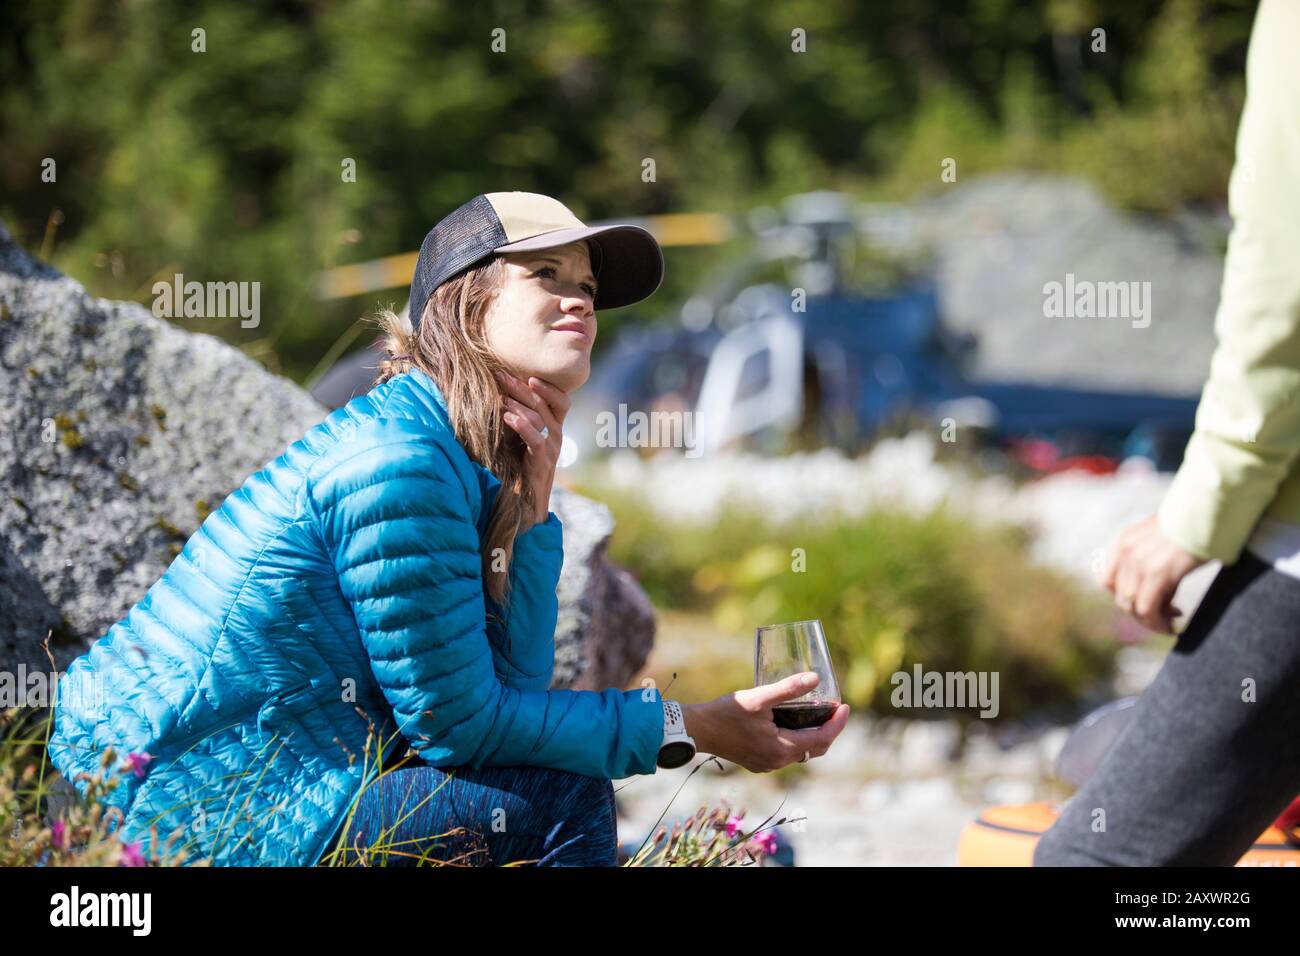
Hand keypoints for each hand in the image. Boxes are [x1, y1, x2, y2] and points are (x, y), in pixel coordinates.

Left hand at [496, 369, 569, 528]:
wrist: (525, 503)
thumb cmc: (518, 466)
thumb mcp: (518, 438)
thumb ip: (517, 417)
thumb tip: (499, 392)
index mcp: (555, 426)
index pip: (561, 399)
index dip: (548, 386)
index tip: (526, 374)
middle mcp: (558, 435)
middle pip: (545, 403)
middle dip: (521, 387)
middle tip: (500, 375)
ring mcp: (552, 449)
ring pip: (540, 418)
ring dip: (518, 404)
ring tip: (500, 396)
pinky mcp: (542, 462)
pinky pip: (536, 439)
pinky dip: (521, 425)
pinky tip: (506, 417)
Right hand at [683, 672, 849, 772]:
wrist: (698, 730)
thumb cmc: (726, 712)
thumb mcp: (759, 697)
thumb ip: (788, 689)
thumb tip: (815, 678)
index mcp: (781, 748)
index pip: (822, 739)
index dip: (837, 724)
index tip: (845, 706)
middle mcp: (777, 761)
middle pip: (814, 749)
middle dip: (828, 730)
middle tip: (835, 709)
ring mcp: (767, 764)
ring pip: (800, 752)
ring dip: (812, 735)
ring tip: (818, 714)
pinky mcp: (757, 762)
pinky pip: (786, 753)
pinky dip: (797, 740)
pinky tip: (793, 724)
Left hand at [1102, 515, 1206, 633]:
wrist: (1210, 510)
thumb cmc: (1194, 526)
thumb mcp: (1162, 541)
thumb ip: (1151, 562)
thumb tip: (1159, 596)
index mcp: (1124, 542)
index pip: (1108, 581)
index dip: (1126, 598)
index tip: (1148, 603)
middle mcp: (1126, 552)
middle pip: (1120, 596)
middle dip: (1141, 612)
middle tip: (1167, 615)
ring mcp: (1139, 562)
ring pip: (1132, 606)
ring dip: (1151, 620)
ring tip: (1171, 621)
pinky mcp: (1158, 573)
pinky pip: (1147, 609)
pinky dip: (1158, 623)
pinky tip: (1174, 623)